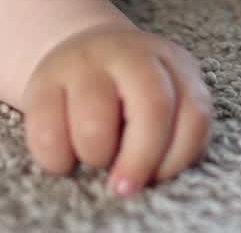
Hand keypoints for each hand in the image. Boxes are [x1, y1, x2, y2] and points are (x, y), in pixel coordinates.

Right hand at [22, 21, 212, 194]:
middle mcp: (133, 54)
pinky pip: (48, 134)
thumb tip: (154, 181)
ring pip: (95, 125)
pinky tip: (65, 154)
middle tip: (124, 189)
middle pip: (153, 108)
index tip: (157, 180)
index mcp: (173, 63)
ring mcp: (88, 62)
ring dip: (96, 156)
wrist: (79, 51)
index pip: (194, 113)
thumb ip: (172, 131)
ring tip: (95, 156)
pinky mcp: (45, 80)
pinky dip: (57, 160)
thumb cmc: (128, 94)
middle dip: (140, 160)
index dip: (179, 156)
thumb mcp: (162, 100)